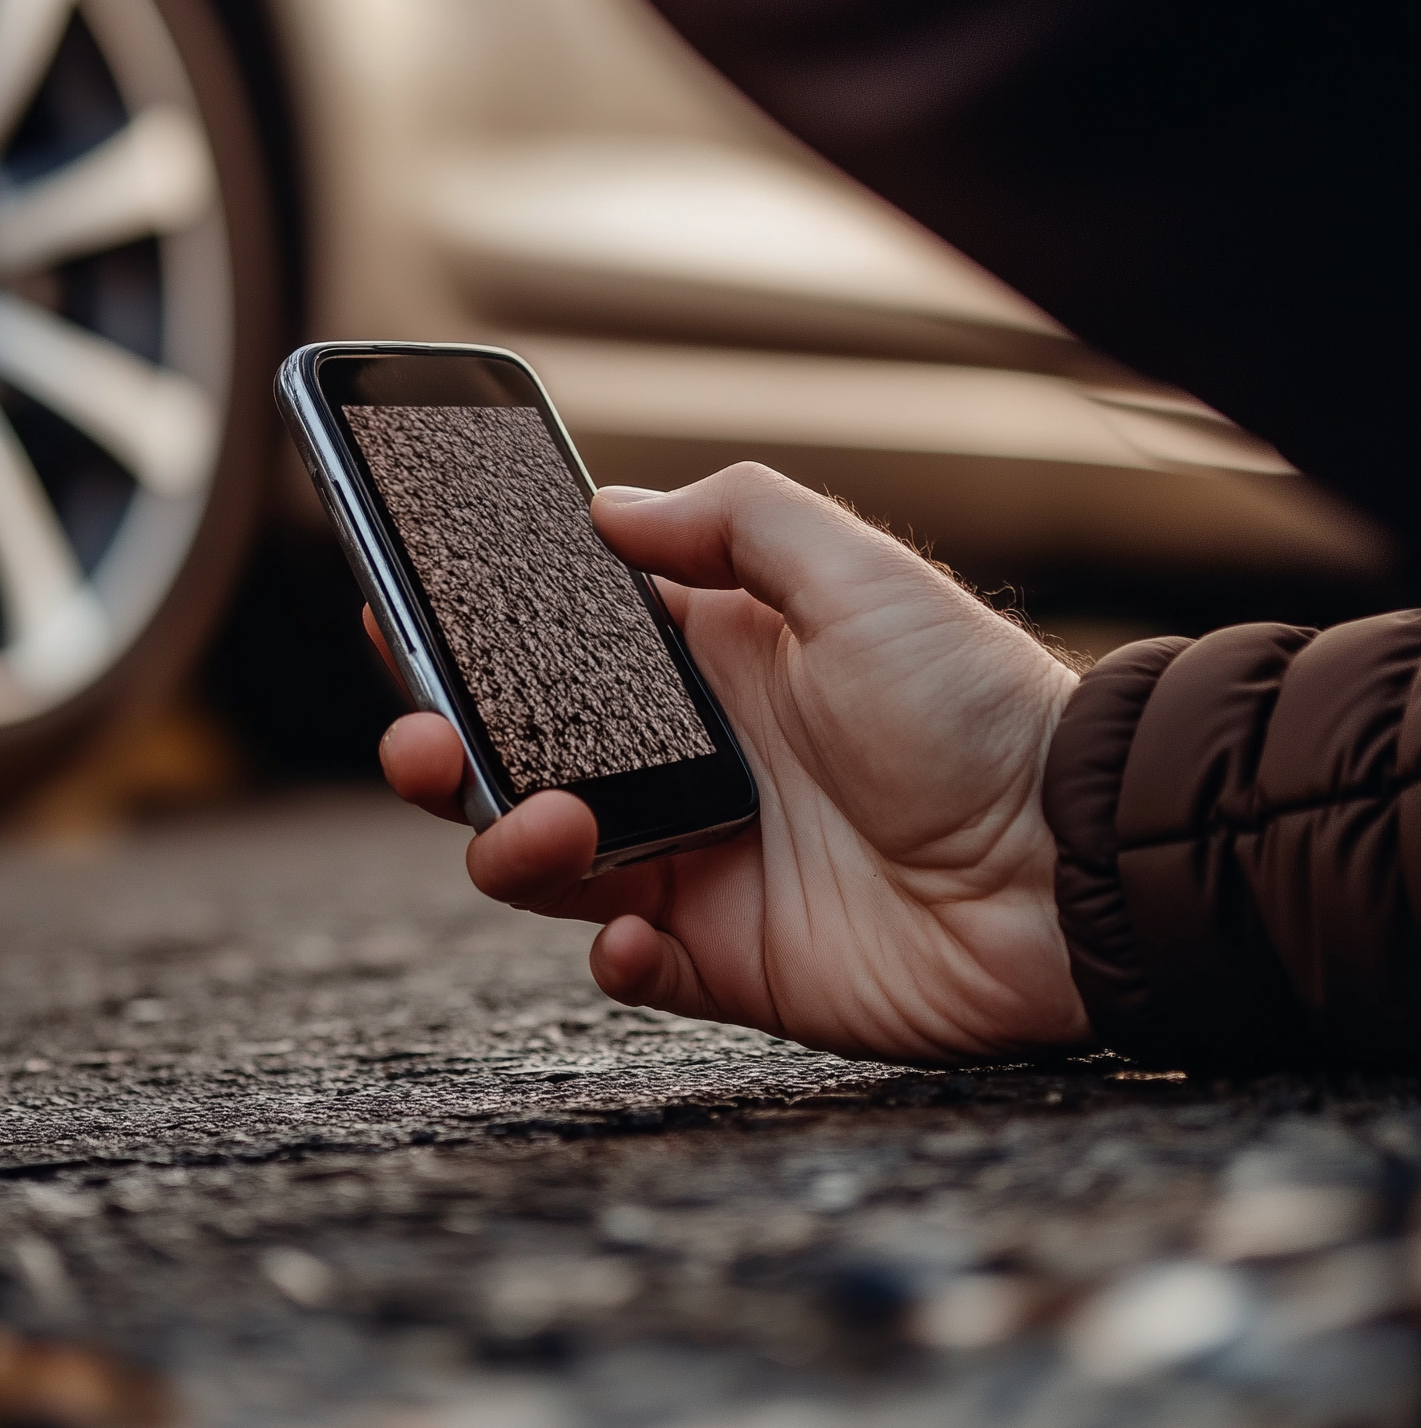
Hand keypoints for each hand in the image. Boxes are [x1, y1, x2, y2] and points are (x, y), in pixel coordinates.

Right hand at [377, 463, 1089, 1061]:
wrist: (1077, 868)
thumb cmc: (978, 706)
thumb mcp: (857, 573)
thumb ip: (732, 520)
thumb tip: (606, 507)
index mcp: (705, 663)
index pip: (553, 644)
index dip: (467, 635)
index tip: (392, 615)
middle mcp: (686, 759)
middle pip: (521, 757)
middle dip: (447, 748)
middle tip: (422, 741)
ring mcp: (701, 860)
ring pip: (547, 860)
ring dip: (514, 843)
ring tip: (559, 828)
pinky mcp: (730, 956)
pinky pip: (627, 963)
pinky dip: (606, 954)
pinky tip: (633, 931)